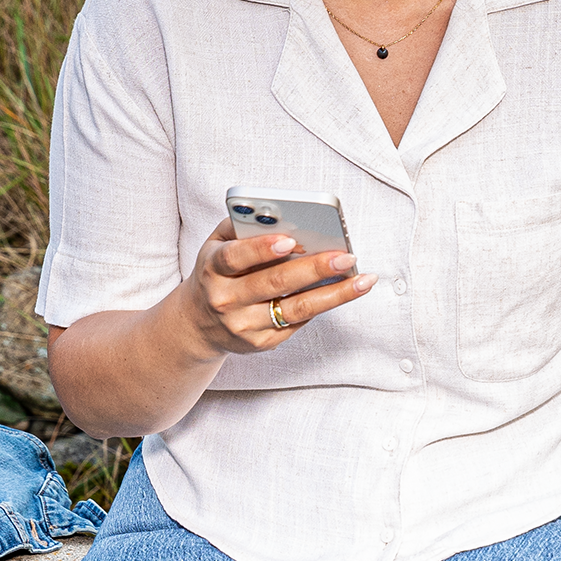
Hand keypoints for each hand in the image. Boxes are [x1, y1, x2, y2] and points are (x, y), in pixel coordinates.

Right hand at [181, 218, 377, 355]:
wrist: (197, 324)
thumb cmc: (217, 273)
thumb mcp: (216, 246)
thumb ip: (242, 228)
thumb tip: (284, 218)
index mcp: (212, 269)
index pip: (235, 258)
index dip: (261, 249)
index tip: (290, 240)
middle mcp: (226, 300)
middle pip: (275, 283)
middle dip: (314, 269)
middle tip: (345, 256)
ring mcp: (244, 325)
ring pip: (296, 309)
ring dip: (334, 294)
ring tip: (363, 279)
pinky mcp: (261, 343)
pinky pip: (298, 322)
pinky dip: (325, 305)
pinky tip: (346, 292)